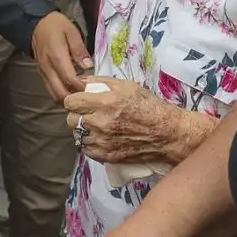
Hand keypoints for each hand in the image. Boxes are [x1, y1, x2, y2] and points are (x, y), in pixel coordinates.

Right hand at [32, 11, 92, 98]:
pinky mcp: (41, 74)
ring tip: (80, 93)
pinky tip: (71, 88)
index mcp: (56, 56)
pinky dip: (61, 93)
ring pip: (54, 94)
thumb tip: (88, 66)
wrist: (36, 24)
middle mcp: (48, 68)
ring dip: (67, 97)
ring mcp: (43, 72)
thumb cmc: (56, 26)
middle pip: (60, 92)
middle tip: (87, 94)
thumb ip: (80, 49)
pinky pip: (50, 89)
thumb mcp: (72, 31)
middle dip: (74, 97)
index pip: (69, 79)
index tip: (92, 87)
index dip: (81, 87)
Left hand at [64, 76, 194, 165]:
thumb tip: (80, 80)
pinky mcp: (107, 156)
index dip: (72, 100)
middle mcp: (102, 123)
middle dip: (76, 115)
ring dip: (83, 130)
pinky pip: (86, 149)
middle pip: (70, 120)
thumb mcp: (126, 86)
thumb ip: (100, 82)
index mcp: (106, 102)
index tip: (78, 101)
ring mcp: (103, 141)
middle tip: (87, 113)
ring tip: (95, 126)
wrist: (166, 133)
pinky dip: (90, 143)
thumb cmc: (148, 106)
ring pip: (77, 136)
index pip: (71, 102)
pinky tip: (100, 137)